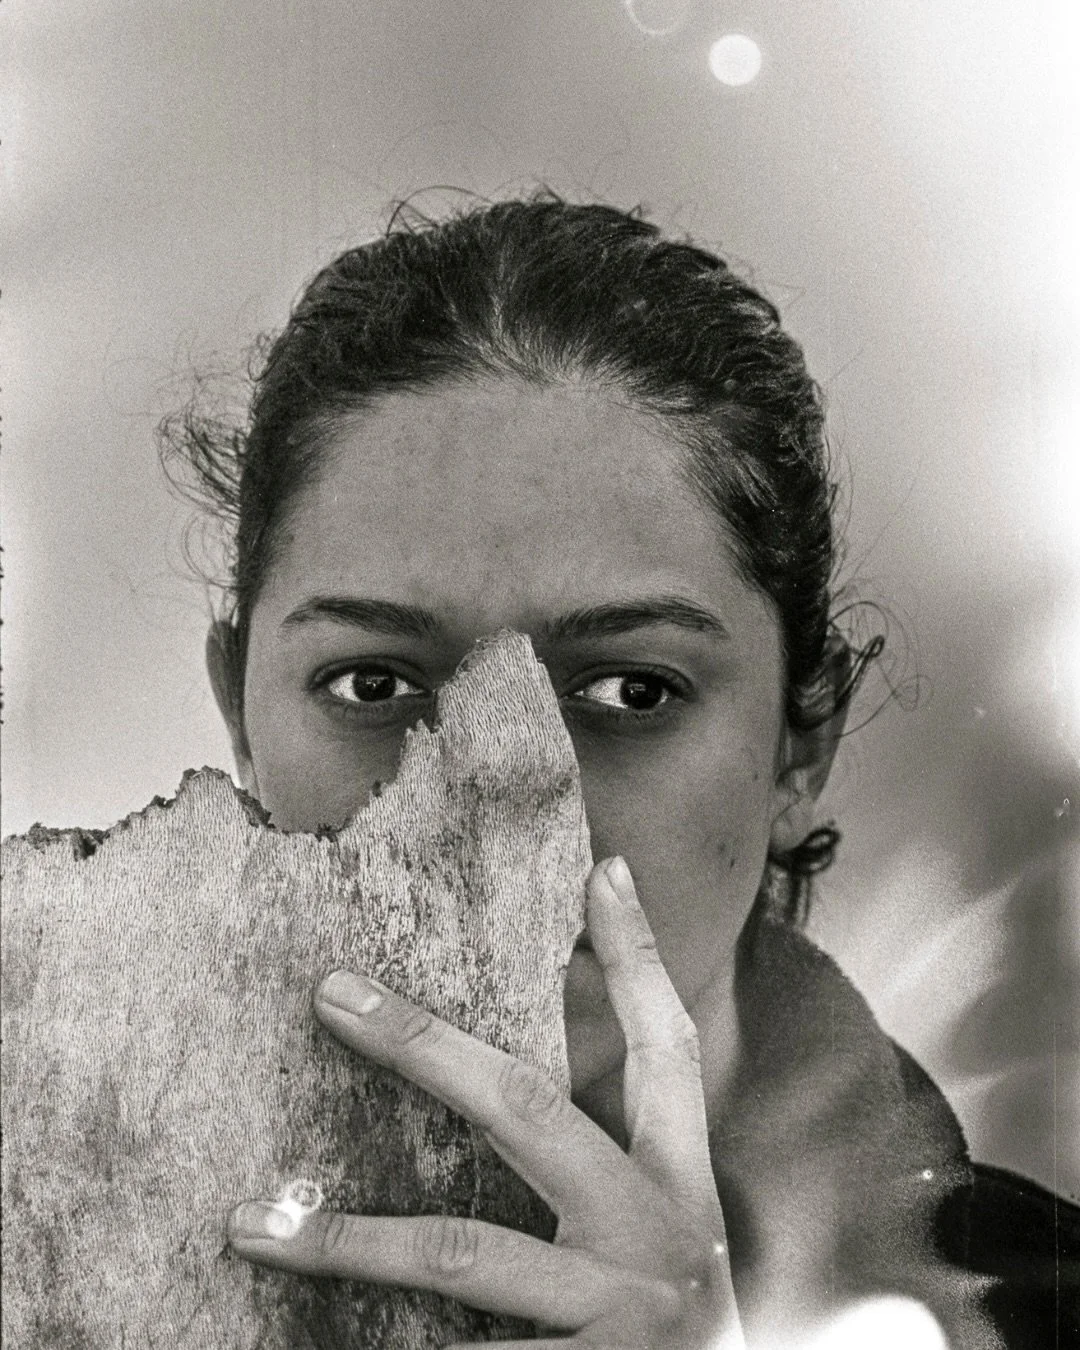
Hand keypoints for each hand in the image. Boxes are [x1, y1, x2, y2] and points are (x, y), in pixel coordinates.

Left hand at [228, 856, 743, 1347]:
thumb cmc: (675, 1329)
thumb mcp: (667, 1232)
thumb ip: (614, 1160)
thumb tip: (535, 1069)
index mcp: (680, 1186)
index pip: (667, 1050)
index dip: (638, 960)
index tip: (604, 870)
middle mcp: (658, 1235)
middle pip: (529, 1107)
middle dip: (424, 1044)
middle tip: (332, 993)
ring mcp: (623, 1315)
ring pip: (464, 1251)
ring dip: (347, 1237)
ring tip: (251, 1224)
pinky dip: (390, 1348)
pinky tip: (314, 1346)